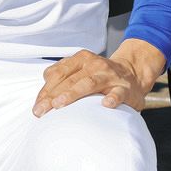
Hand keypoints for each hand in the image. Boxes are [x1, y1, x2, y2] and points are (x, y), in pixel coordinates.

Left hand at [32, 39, 166, 116]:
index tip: (37, 106)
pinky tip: (106, 104)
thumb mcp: (81, 70)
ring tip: (60, 104)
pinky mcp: (125, 89)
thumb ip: (62, 77)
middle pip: (69, 80)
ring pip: (89, 83)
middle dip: (53, 96)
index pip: (58, 73)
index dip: (45, 90)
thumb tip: (42, 95)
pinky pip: (118, 94)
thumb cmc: (100, 76)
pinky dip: (112, 99)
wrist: (133, 72)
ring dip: (73, 93)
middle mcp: (94, 64)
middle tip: (41, 111)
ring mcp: (109, 76)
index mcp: (81, 59)